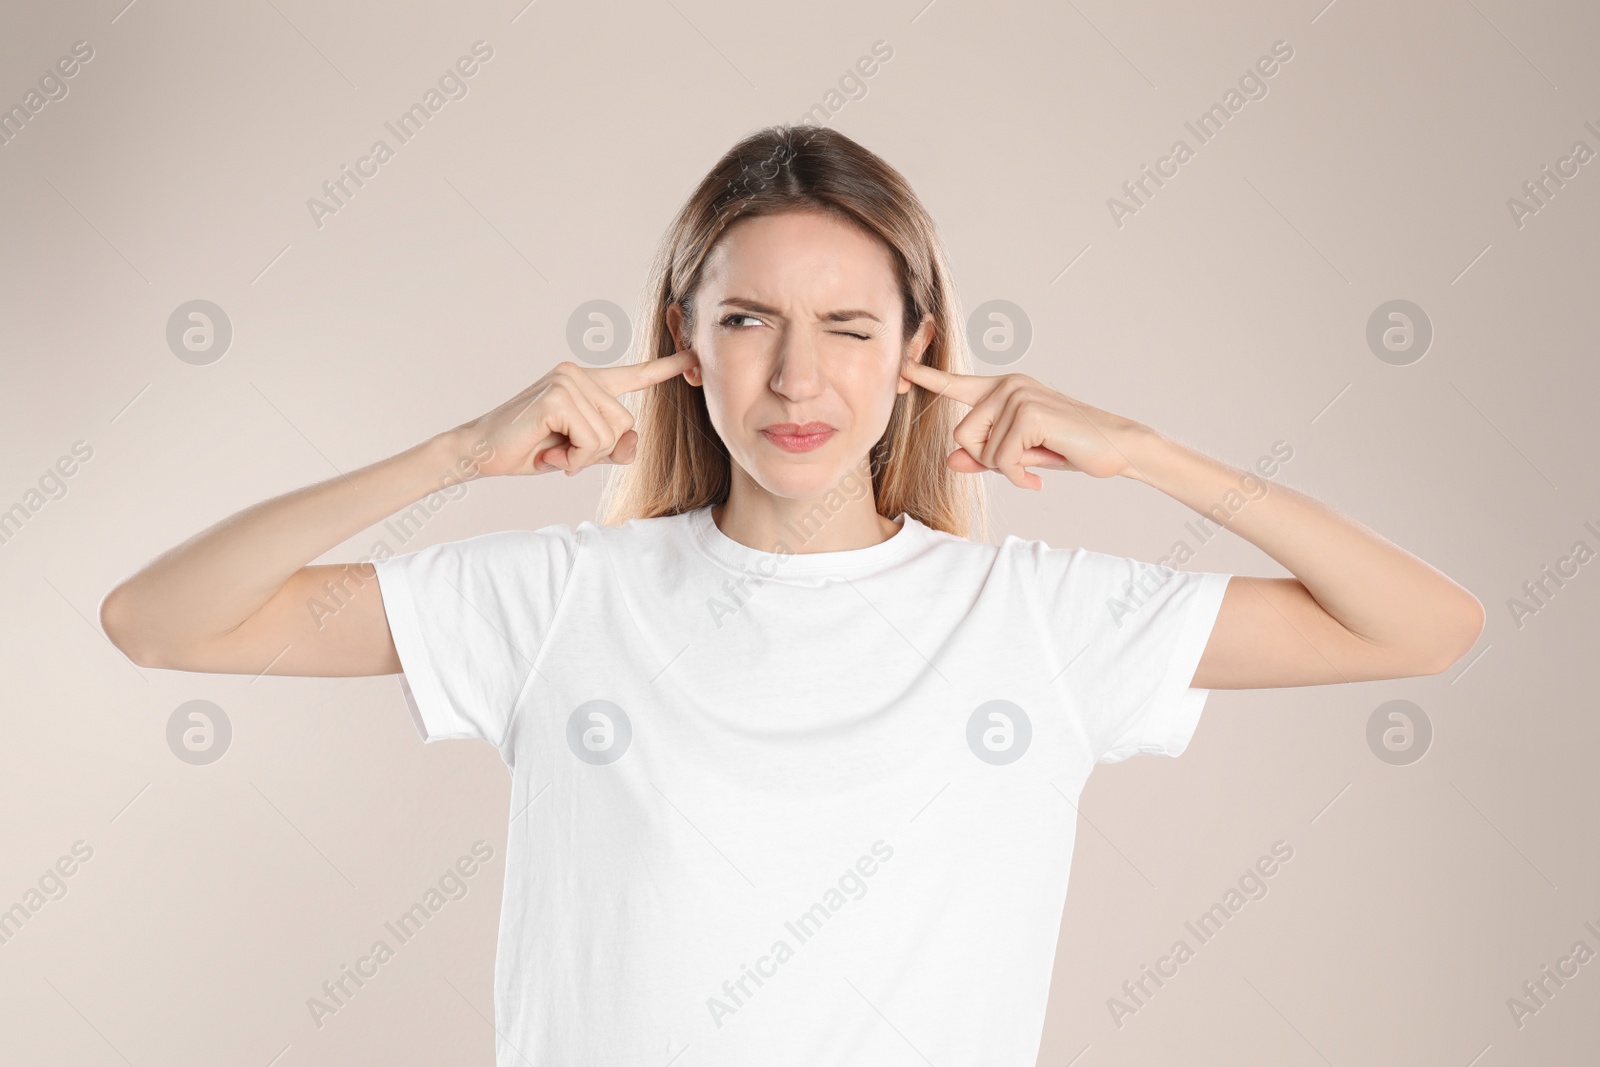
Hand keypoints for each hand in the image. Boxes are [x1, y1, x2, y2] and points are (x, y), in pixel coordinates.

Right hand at [450, 352, 696, 477]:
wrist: (481, 452)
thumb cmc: (530, 449)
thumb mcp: (581, 453)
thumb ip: (612, 448)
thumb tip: (632, 441)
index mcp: (588, 383)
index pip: (634, 375)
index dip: (665, 369)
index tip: (694, 358)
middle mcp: (579, 373)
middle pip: (626, 424)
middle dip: (598, 451)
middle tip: (563, 450)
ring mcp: (568, 380)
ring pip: (611, 435)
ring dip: (584, 456)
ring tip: (554, 449)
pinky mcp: (558, 395)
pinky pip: (591, 440)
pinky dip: (573, 457)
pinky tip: (549, 450)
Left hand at [897, 357, 1148, 489]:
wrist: (1116, 447)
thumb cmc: (1067, 447)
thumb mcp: (1018, 455)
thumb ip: (982, 456)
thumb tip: (950, 461)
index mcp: (1002, 390)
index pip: (956, 384)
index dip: (926, 377)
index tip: (901, 367)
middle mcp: (1007, 385)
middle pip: (963, 434)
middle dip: (988, 459)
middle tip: (1022, 463)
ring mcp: (1018, 395)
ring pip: (982, 449)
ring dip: (1007, 468)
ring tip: (1035, 463)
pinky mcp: (1029, 412)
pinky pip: (1002, 458)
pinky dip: (1019, 475)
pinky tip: (1039, 473)